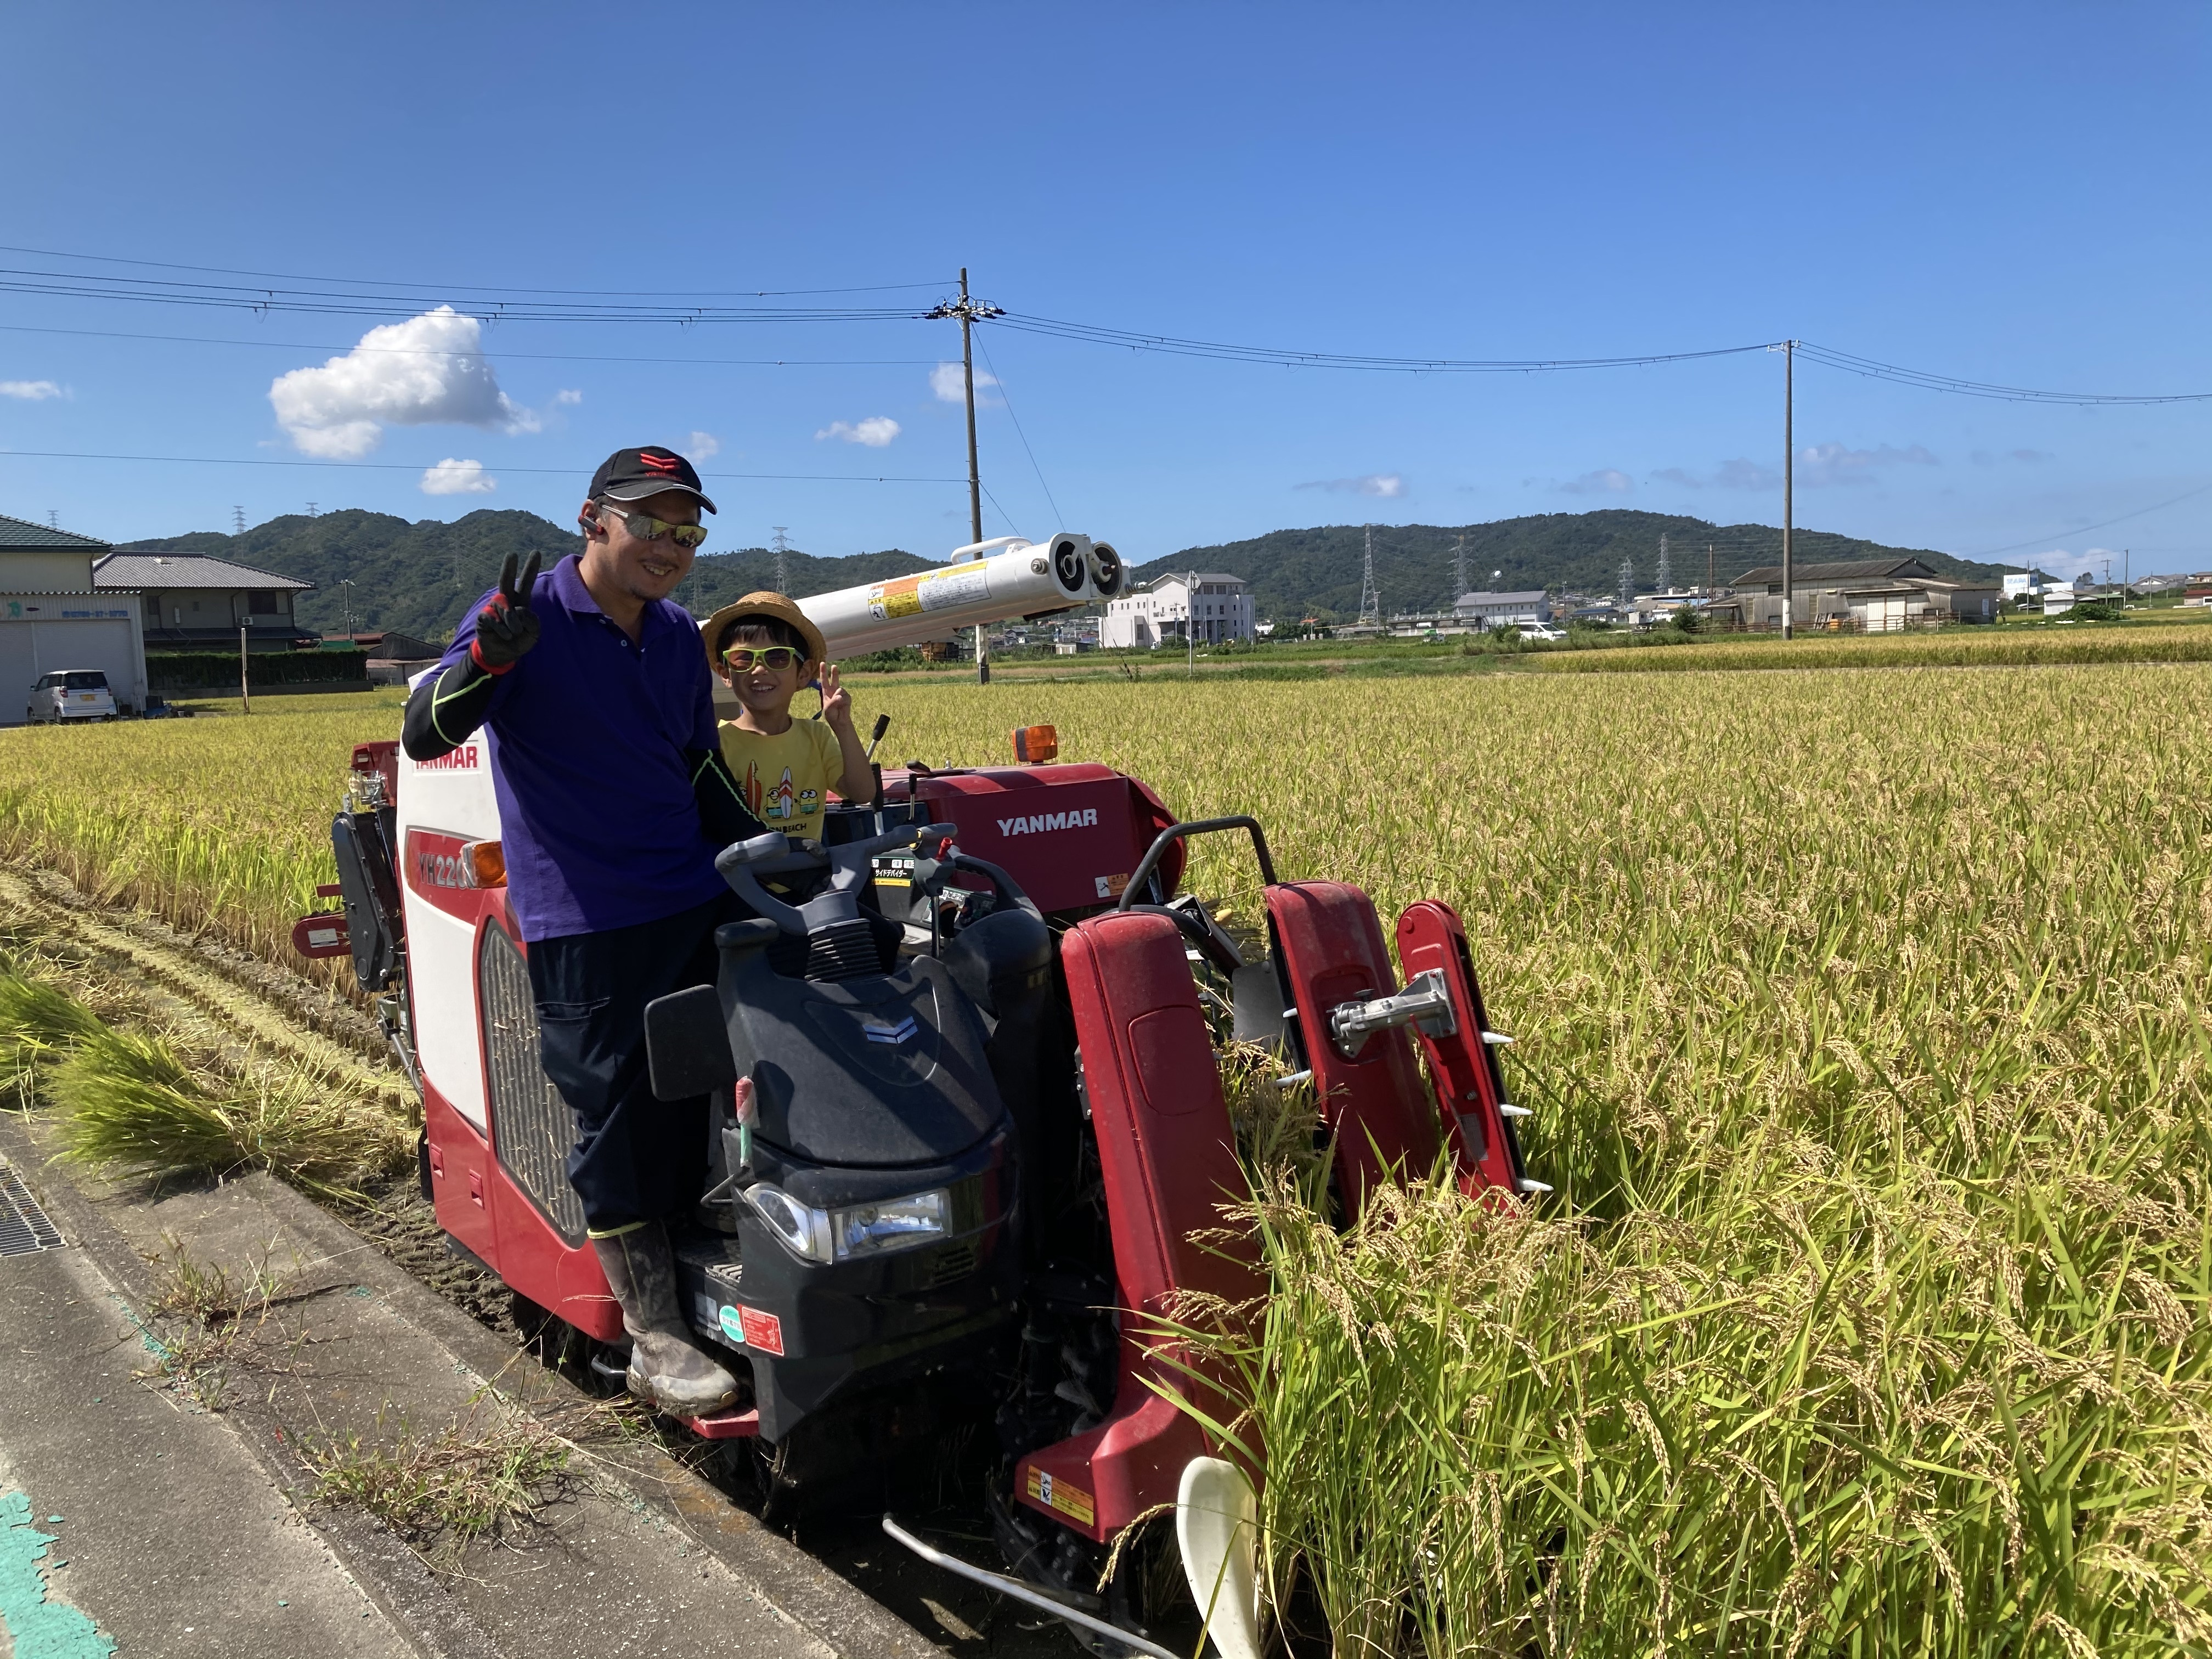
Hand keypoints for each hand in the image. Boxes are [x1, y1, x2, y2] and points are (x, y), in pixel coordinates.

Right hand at [468, 552, 542, 674]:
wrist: (502, 656)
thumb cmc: (519, 641)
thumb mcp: (534, 633)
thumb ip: (532, 621)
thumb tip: (517, 610)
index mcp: (521, 602)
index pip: (525, 582)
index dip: (530, 568)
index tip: (536, 552)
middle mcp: (506, 601)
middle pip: (505, 581)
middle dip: (508, 567)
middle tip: (512, 554)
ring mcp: (493, 608)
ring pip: (504, 607)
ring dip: (512, 622)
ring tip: (513, 633)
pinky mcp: (483, 617)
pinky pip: (493, 619)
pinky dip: (502, 630)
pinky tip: (504, 636)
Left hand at [817, 661, 854, 730]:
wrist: (840, 721)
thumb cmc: (831, 715)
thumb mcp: (828, 709)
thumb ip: (832, 702)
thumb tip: (840, 696)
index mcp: (826, 692)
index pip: (824, 681)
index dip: (823, 672)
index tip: (822, 663)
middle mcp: (834, 691)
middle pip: (834, 680)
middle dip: (834, 673)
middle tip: (834, 666)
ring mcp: (841, 693)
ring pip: (840, 690)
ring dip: (839, 698)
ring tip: (838, 705)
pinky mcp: (847, 697)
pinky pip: (845, 696)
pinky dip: (844, 701)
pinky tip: (843, 705)